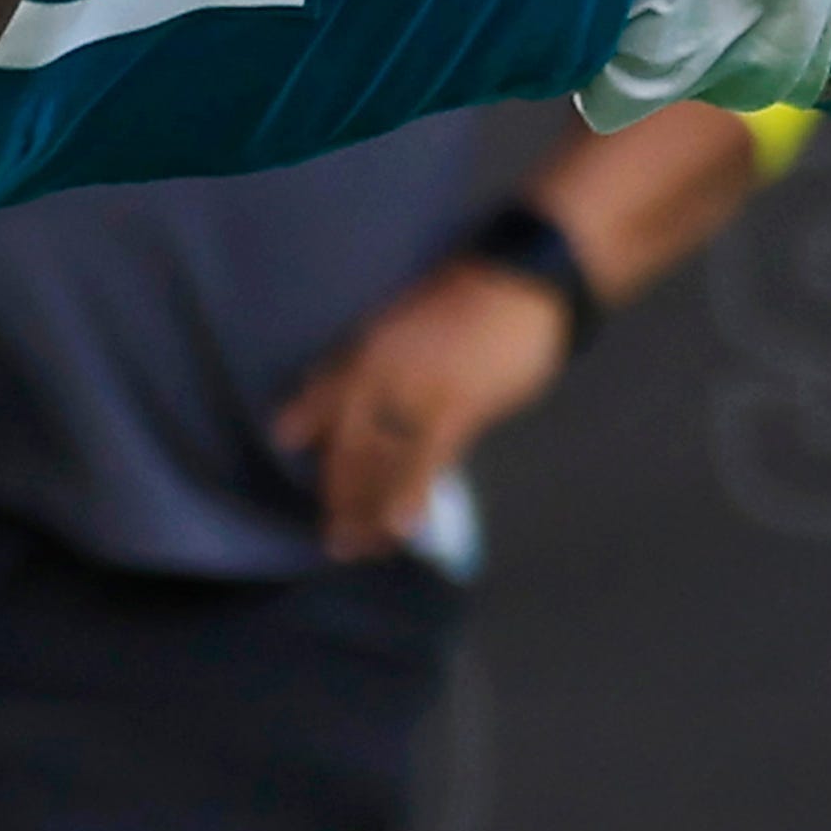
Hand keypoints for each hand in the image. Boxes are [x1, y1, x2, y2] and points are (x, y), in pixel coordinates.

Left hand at [270, 260, 572, 561]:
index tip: (309, 472)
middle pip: (349, 445)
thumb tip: (359, 402)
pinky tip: (400, 528)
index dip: (310, 438)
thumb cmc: (468, 301)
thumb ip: (374, 360)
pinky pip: (426, 460)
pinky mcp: (456, 407)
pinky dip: (410, 494)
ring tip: (361, 548)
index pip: (325, 403)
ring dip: (368, 510)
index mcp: (366, 351)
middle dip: (340, 495)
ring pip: (381, 460)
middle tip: (337, 538)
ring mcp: (414, 391)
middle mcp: (379, 374)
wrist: (521, 282)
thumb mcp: (402, 322)